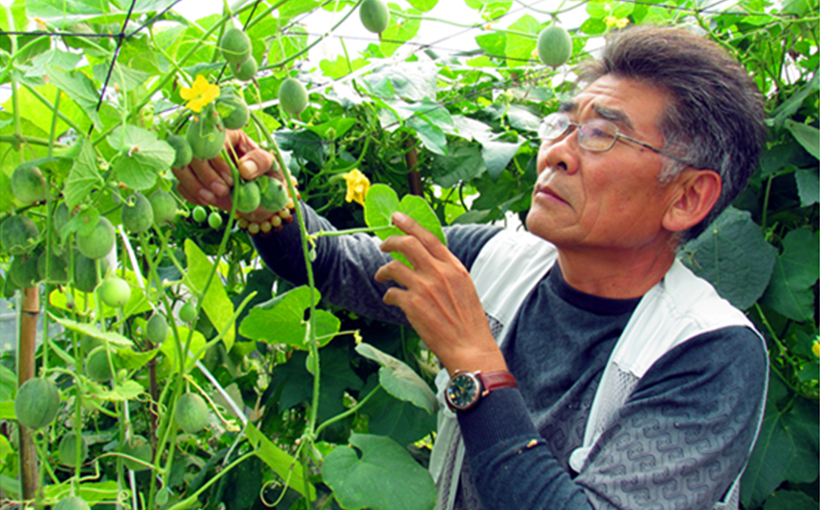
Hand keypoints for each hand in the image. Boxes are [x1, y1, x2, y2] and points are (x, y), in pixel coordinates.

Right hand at [172, 129, 281, 221]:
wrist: (260, 198)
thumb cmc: (267, 176)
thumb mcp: (272, 166)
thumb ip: (261, 162)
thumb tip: (244, 168)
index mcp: (229, 134)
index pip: (214, 141)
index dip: (219, 161)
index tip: (231, 179)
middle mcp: (209, 145)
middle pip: (192, 152)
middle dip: (206, 174)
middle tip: (222, 191)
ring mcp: (197, 162)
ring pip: (181, 167)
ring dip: (194, 185)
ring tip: (212, 198)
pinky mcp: (191, 178)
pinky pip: (180, 184)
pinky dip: (192, 194)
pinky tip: (207, 200)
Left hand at [374, 212, 506, 375]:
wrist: (470, 348)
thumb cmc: (469, 322)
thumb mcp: (465, 288)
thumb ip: (447, 272)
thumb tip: (429, 262)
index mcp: (454, 268)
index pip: (429, 237)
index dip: (410, 224)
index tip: (397, 217)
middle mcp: (439, 273)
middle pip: (407, 244)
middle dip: (390, 241)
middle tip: (382, 245)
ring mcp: (425, 288)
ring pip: (393, 267)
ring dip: (383, 271)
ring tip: (381, 276)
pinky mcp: (413, 305)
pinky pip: (391, 293)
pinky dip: (388, 296)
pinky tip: (390, 300)